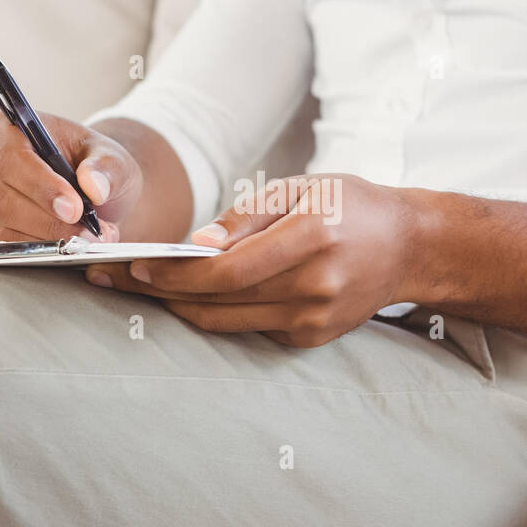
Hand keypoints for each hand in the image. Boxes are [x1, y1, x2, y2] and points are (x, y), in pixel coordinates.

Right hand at [0, 109, 141, 242]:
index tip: (74, 208)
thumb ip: (105, 167)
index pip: (11, 158)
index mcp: (1, 125)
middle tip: (88, 234)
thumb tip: (94, 186)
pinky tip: (62, 249)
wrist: (85, 190)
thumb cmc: (89, 164)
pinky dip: (33, 253)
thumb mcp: (110, 157)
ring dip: (44, 241)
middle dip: (47, 222)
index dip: (41, 186)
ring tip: (85, 242)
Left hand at [83, 174, 415, 346]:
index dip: (174, 274)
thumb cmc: (351, 206)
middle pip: (219, 302)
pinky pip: (251, 328)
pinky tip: (192, 297)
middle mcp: (316, 286)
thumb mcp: (302, 188)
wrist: (409, 248)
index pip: (226, 270)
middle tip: (116, 280)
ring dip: (181, 308)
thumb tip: (195, 245)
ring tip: (143, 290)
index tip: (134, 267)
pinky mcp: (313, 337)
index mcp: (312, 238)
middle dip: (162, 292)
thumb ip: (246, 216)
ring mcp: (316, 319)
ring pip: (228, 323)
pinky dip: (220, 313)